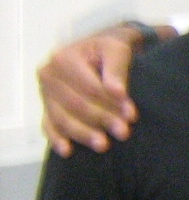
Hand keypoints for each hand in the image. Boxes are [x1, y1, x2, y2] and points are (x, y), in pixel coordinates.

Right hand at [37, 28, 142, 155]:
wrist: (99, 49)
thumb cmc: (110, 48)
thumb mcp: (117, 50)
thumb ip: (117, 69)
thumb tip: (117, 91)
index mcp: (63, 58)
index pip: (89, 86)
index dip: (111, 102)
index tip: (132, 115)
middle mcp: (48, 74)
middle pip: (76, 104)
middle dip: (101, 119)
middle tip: (124, 132)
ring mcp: (45, 92)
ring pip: (62, 117)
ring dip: (83, 133)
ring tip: (104, 145)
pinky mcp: (47, 106)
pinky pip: (48, 125)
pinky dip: (56, 138)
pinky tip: (67, 151)